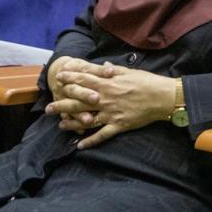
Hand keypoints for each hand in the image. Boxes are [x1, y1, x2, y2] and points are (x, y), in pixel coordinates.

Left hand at [48, 63, 175, 148]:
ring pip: (86, 119)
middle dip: (62, 104)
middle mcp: (106, 99)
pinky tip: (80, 146)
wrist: (163, 97)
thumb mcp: (130, 71)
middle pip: (79, 101)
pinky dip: (90, 141)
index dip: (70, 79)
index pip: (84, 80)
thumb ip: (113, 70)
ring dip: (72, 123)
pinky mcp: (119, 125)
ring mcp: (111, 114)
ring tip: (60, 125)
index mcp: (108, 84)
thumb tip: (101, 66)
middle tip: (48, 108)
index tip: (59, 78)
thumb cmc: (148, 82)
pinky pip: (102, 135)